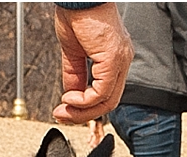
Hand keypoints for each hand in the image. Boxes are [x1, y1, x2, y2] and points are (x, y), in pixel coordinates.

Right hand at [53, 4, 132, 124]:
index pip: (107, 92)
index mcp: (115, 57)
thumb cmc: (75, 10)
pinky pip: (101, 92)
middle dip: (84, 113)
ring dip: (83, 110)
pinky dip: (84, 100)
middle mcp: (122, 60)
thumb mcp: (72, 50)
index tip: (66, 108)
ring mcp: (120, 60)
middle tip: (64, 115)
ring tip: (65, 109)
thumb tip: (71, 95)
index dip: (86, 106)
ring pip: (107, 101)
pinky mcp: (113, 59)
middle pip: (109, 101)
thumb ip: (74, 74)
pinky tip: (70, 97)